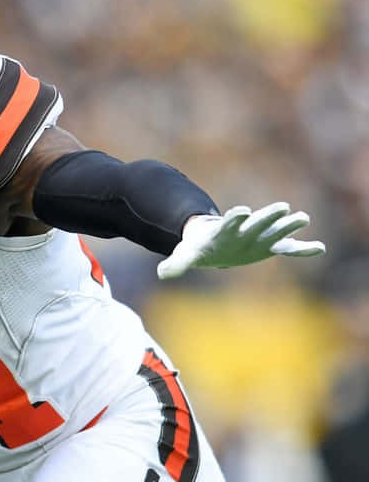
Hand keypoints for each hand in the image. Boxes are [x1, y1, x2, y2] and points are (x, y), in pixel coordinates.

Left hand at [157, 202, 325, 279]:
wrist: (211, 241)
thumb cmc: (199, 247)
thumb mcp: (186, 255)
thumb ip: (176, 264)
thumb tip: (162, 274)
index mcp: (224, 231)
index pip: (229, 222)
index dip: (234, 217)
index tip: (242, 211)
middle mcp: (244, 231)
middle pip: (257, 222)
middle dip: (268, 216)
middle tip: (282, 207)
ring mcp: (257, 237)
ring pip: (275, 230)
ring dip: (288, 225)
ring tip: (302, 218)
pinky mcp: (267, 247)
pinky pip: (287, 249)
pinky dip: (301, 249)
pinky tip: (319, 248)